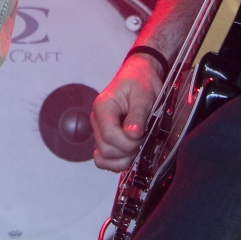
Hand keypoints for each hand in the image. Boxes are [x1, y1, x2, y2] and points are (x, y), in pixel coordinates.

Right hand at [92, 53, 162, 170]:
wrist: (139, 78)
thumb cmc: (139, 83)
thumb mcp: (143, 95)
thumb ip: (137, 116)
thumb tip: (133, 135)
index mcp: (103, 107)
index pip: (109, 135)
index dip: (128, 142)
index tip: (142, 135)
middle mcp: (97, 121)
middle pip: (106, 150)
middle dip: (128, 151)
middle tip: (142, 139)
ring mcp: (100, 131)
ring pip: (103, 159)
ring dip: (123, 159)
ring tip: (137, 146)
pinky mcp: (106, 139)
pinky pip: (105, 159)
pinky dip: (117, 162)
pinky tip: (130, 152)